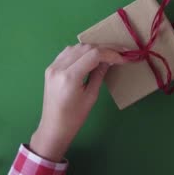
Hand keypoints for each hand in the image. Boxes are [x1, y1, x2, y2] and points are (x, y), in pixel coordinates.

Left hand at [30, 44, 125, 161]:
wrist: (53, 127)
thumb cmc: (74, 118)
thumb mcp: (91, 96)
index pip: (93, 55)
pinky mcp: (51, 68)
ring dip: (93, 48)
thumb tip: (109, 60)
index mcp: (69, 77)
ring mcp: (52, 66)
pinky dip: (81, 51)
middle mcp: (59, 67)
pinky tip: (90, 56)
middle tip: (119, 53)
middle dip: (104, 48)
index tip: (123, 58)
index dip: (111, 53)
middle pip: (85, 48)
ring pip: (76, 47)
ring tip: (107, 54)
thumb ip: (99, 74)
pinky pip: (68, 52)